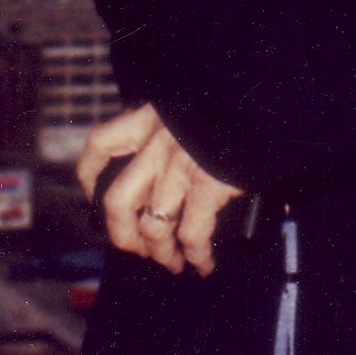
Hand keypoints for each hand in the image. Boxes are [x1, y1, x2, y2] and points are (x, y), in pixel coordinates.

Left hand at [77, 104, 244, 277]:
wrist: (265, 91)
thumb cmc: (237, 97)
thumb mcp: (200, 102)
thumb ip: (192, 126)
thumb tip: (205, 156)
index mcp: (153, 118)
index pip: (102, 145)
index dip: (90, 176)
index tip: (95, 193)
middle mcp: (158, 145)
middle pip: (117, 202)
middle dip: (123, 235)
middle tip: (137, 247)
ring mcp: (180, 168)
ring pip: (151, 226)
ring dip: (160, 252)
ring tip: (172, 263)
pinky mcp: (207, 187)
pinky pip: (191, 233)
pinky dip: (196, 255)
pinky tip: (203, 263)